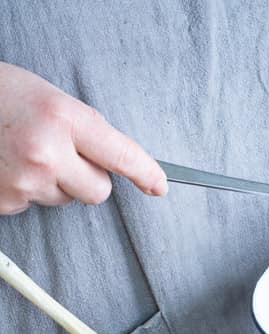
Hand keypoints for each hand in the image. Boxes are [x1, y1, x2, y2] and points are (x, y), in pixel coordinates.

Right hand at [0, 62, 166, 215]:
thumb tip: (118, 158)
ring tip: (23, 153)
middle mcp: (46, 151)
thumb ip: (85, 129)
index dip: (146, 173)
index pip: (122, 154)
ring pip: (67, 199)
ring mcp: (25, 181)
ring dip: (55, 182)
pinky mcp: (6, 201)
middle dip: (88, 177)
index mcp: (62, 118)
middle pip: (99, 190)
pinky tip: (8, 166)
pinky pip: (36, 204)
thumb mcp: (48, 98)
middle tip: (60, 153)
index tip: (159, 185)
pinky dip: (27, 190)